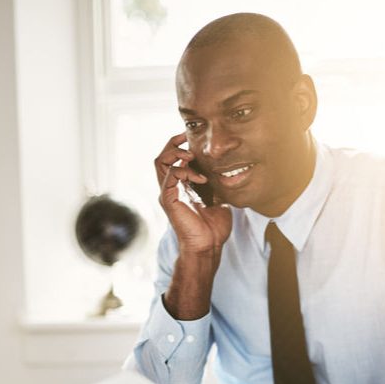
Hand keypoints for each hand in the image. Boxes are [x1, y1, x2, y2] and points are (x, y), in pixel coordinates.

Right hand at [154, 133, 231, 256]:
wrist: (208, 246)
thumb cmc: (213, 227)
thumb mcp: (218, 198)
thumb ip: (215, 183)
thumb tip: (225, 170)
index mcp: (180, 186)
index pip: (172, 159)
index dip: (179, 145)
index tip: (193, 137)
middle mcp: (170, 188)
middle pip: (162, 156)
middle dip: (173, 143)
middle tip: (188, 138)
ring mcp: (167, 193)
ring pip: (160, 162)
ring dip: (175, 153)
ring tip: (191, 155)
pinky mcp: (168, 200)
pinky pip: (169, 176)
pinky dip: (184, 171)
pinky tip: (200, 178)